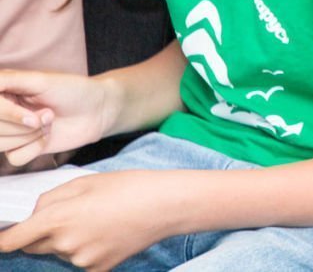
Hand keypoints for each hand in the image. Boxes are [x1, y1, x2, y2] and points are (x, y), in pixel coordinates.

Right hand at [0, 71, 117, 166]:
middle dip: (22, 126)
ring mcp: (10, 131)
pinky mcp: (21, 149)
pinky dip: (35, 148)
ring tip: (48, 121)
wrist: (98, 109)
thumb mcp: (41, 80)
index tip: (32, 117)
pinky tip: (48, 136)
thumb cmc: (72, 89)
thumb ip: (9, 80)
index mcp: (3, 90)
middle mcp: (2, 111)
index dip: (6, 114)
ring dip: (28, 137)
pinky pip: (15, 158)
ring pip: (0, 144)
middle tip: (48, 114)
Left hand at [0, 170, 181, 271]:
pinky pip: (80, 259)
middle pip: (36, 244)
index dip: (4, 239)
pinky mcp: (97, 269)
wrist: (166, 206)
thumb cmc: (129, 187)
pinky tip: (107, 232)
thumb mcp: (85, 181)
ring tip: (98, 220)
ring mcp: (81, 260)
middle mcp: (65, 244)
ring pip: (60, 251)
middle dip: (43, 232)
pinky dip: (86, 248)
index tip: (2, 237)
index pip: (13, 240)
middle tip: (71, 214)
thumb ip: (51, 198)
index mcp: (58, 219)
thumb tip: (36, 214)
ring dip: (67, 239)